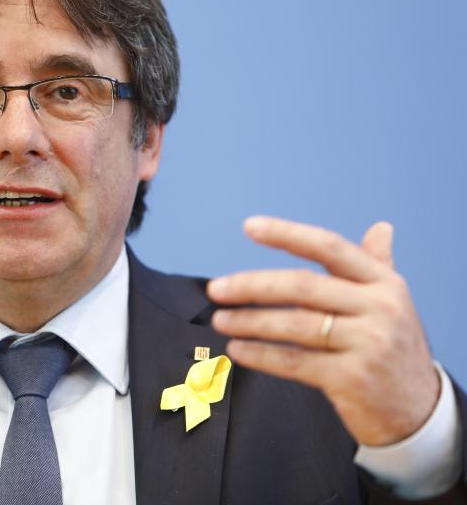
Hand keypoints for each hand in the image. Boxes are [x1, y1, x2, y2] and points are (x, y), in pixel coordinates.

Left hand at [208, 216, 439, 445]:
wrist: (419, 411)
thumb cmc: (395, 350)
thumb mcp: (393, 304)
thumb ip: (378, 265)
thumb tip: (381, 227)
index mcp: (384, 283)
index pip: (330, 248)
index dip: (287, 234)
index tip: (250, 226)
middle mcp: (379, 308)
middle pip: (302, 286)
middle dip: (251, 286)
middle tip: (217, 289)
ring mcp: (368, 344)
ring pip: (294, 324)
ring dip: (248, 322)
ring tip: (221, 320)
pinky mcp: (353, 378)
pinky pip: (294, 361)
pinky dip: (260, 355)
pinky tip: (238, 350)